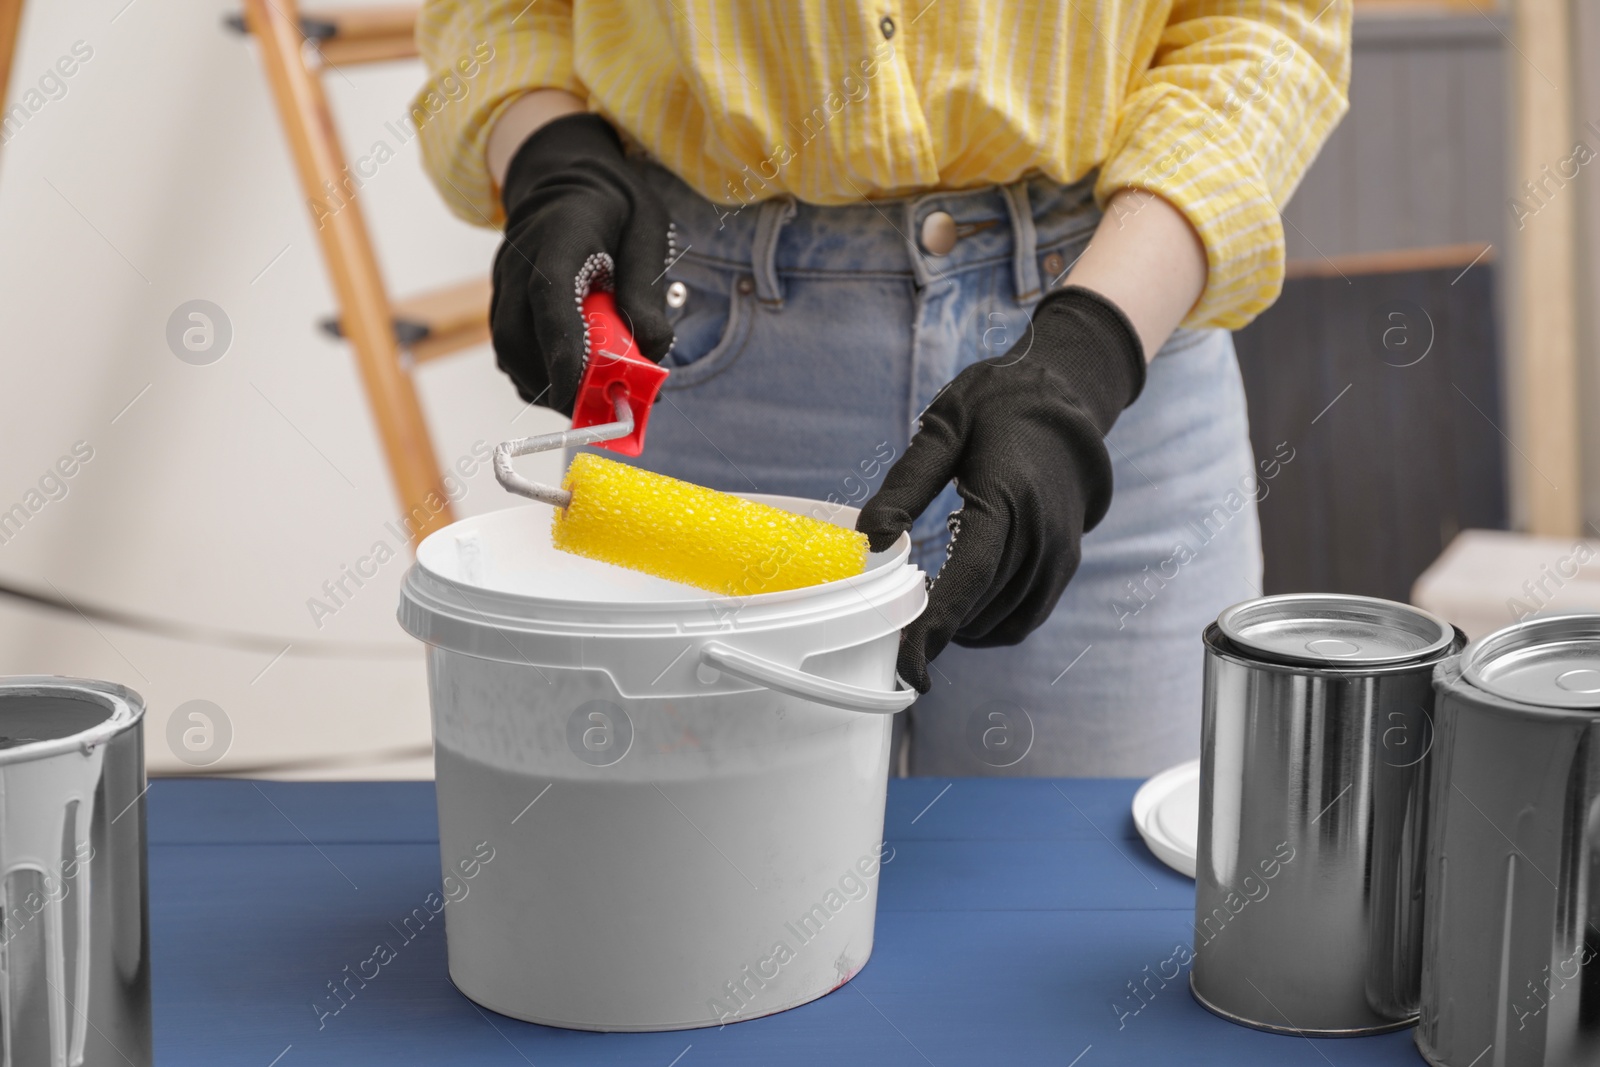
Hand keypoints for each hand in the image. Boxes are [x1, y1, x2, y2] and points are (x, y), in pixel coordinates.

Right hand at [490, 113, 674, 413]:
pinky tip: (570, 382)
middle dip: (555, 383)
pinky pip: (510, 350)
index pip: (550, 299)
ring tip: (589, 401)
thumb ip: (646, 288)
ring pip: (508, 350)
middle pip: (516, 336)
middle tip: (599, 410)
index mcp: (558, 237)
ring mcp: (504, 283)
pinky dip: (537, 374)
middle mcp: (519, 262)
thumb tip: (653, 350)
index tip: (583, 394)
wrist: (564, 178)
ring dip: (545, 385)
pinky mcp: (503, 301)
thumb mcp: (646, 229)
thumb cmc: (613, 205)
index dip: (563, 351)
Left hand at [856, 287, 1145, 691]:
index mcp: (1008, 499)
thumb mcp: (943, 428)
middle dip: (934, 632)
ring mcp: (1059, 554)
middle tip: (889, 634)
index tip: (905, 663)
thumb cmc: (998, 404)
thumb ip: (905, 486)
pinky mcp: (1065, 564)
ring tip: (918, 621)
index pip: (968, 578)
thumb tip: (870, 542)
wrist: (1069, 396)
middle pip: (980, 608)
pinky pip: (1024, 619)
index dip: (934, 627)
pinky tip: (958, 616)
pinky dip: (987, 628)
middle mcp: (1041, 534)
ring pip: (1001, 621)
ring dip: (959, 631)